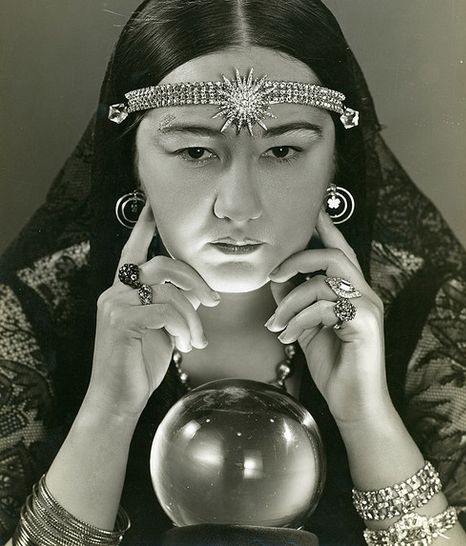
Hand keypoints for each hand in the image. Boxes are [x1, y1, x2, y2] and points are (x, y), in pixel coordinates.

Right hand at [85, 202, 220, 418]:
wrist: (118, 400)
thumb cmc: (139, 364)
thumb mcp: (159, 330)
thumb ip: (171, 306)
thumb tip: (200, 295)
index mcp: (122, 290)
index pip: (134, 251)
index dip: (143, 226)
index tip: (151, 202)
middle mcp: (114, 291)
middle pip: (163, 264)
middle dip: (195, 280)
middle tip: (213, 302)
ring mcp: (115, 304)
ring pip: (168, 290)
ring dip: (191, 316)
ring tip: (196, 340)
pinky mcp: (121, 321)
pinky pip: (165, 311)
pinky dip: (183, 327)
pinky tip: (185, 346)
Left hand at [267, 210, 391, 423]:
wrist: (354, 404)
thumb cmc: (333, 363)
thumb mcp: (306, 325)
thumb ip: (295, 299)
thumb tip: (274, 276)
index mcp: (352, 291)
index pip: (339, 250)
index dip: (325, 227)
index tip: (310, 208)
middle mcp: (364, 293)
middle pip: (333, 255)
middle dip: (298, 258)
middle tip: (274, 275)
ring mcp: (367, 306)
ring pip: (323, 281)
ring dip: (291, 302)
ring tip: (276, 324)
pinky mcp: (365, 322)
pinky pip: (324, 306)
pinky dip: (298, 320)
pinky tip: (289, 337)